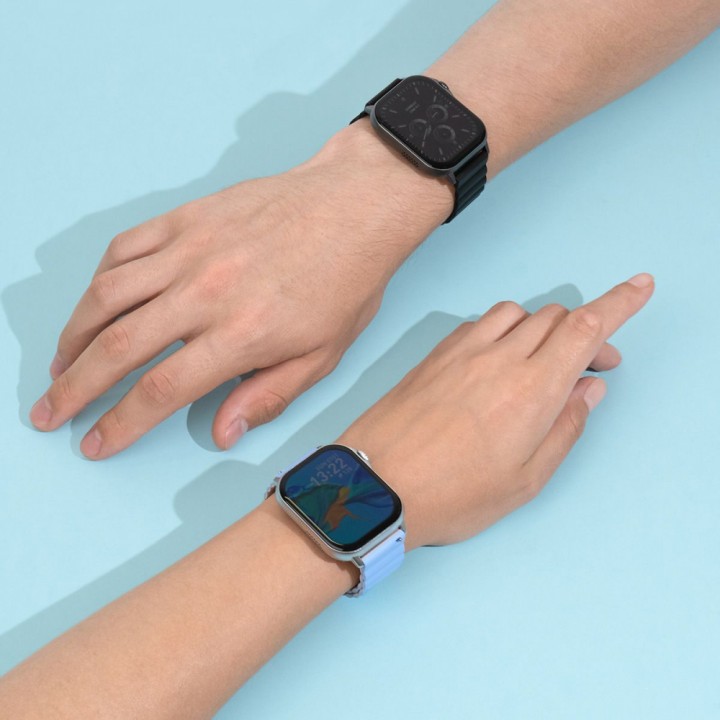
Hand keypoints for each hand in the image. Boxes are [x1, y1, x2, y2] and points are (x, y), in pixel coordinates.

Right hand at [29, 121, 453, 457]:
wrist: (355, 207)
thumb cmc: (346, 282)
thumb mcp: (323, 355)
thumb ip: (268, 395)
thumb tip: (221, 432)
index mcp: (242, 334)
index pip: (161, 390)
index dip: (120, 422)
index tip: (95, 442)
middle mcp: (205, 292)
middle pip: (118, 347)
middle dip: (75, 388)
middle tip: (48, 412)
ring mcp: (191, 249)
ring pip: (108, 296)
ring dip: (74, 335)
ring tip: (60, 365)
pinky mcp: (187, 217)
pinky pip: (125, 248)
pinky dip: (101, 279)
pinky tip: (95, 302)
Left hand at [338, 274, 653, 549]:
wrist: (375, 486)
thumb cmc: (451, 495)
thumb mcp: (524, 480)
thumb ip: (564, 428)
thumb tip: (588, 389)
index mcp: (531, 389)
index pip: (586, 328)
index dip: (620, 302)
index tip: (641, 286)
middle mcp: (499, 358)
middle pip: (556, 317)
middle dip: (585, 332)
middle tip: (590, 367)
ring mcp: (462, 351)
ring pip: (517, 313)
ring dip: (542, 328)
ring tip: (542, 362)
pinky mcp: (435, 354)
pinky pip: (480, 323)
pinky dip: (502, 330)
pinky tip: (497, 359)